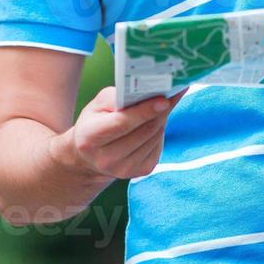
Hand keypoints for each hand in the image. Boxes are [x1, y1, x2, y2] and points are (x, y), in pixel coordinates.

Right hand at [53, 86, 187, 180]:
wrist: (91, 156)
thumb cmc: (95, 123)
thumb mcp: (98, 105)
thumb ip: (118, 97)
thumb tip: (147, 93)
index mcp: (90, 138)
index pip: (123, 123)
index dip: (145, 111)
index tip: (164, 99)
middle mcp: (106, 158)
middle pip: (144, 131)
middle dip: (161, 111)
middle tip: (173, 92)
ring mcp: (125, 169)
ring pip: (154, 137)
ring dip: (161, 119)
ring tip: (162, 105)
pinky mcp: (141, 171)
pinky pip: (158, 145)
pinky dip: (159, 131)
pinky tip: (153, 123)